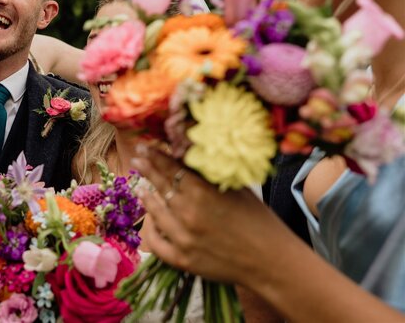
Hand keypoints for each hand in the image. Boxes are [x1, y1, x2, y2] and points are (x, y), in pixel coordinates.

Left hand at [132, 146, 290, 285]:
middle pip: (160, 186)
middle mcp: (188, 214)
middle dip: (147, 170)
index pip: (171, 169)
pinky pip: (155, 243)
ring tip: (141, 187)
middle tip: (137, 158)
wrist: (271, 262)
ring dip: (146, 197)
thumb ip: (209, 177)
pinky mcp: (181, 260)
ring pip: (155, 212)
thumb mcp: (236, 190)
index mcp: (203, 193)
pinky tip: (149, 220)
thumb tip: (188, 158)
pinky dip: (150, 230)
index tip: (144, 146)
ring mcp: (182, 238)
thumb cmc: (259, 222)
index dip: (155, 156)